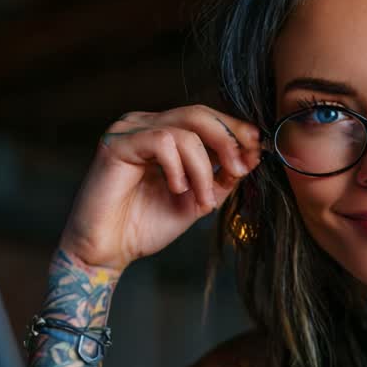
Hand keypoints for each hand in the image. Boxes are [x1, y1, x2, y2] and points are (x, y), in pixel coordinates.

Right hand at [57, 105, 263, 270]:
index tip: (259, 149)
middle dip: (227, 140)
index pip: (205, 118)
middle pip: (198, 114)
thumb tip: (254, 155)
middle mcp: (145, 125)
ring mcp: (129, 131)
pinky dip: (178, 167)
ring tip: (202, 199)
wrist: (107, 252)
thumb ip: (223, 177)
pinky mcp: (116, 144)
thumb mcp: (197, 199)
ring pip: (184, 130)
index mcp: (163, 134)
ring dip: (203, 168)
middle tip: (241, 168)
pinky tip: (176, 189)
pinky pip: (162, 141)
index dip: (234, 130)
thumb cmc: (144, 226)